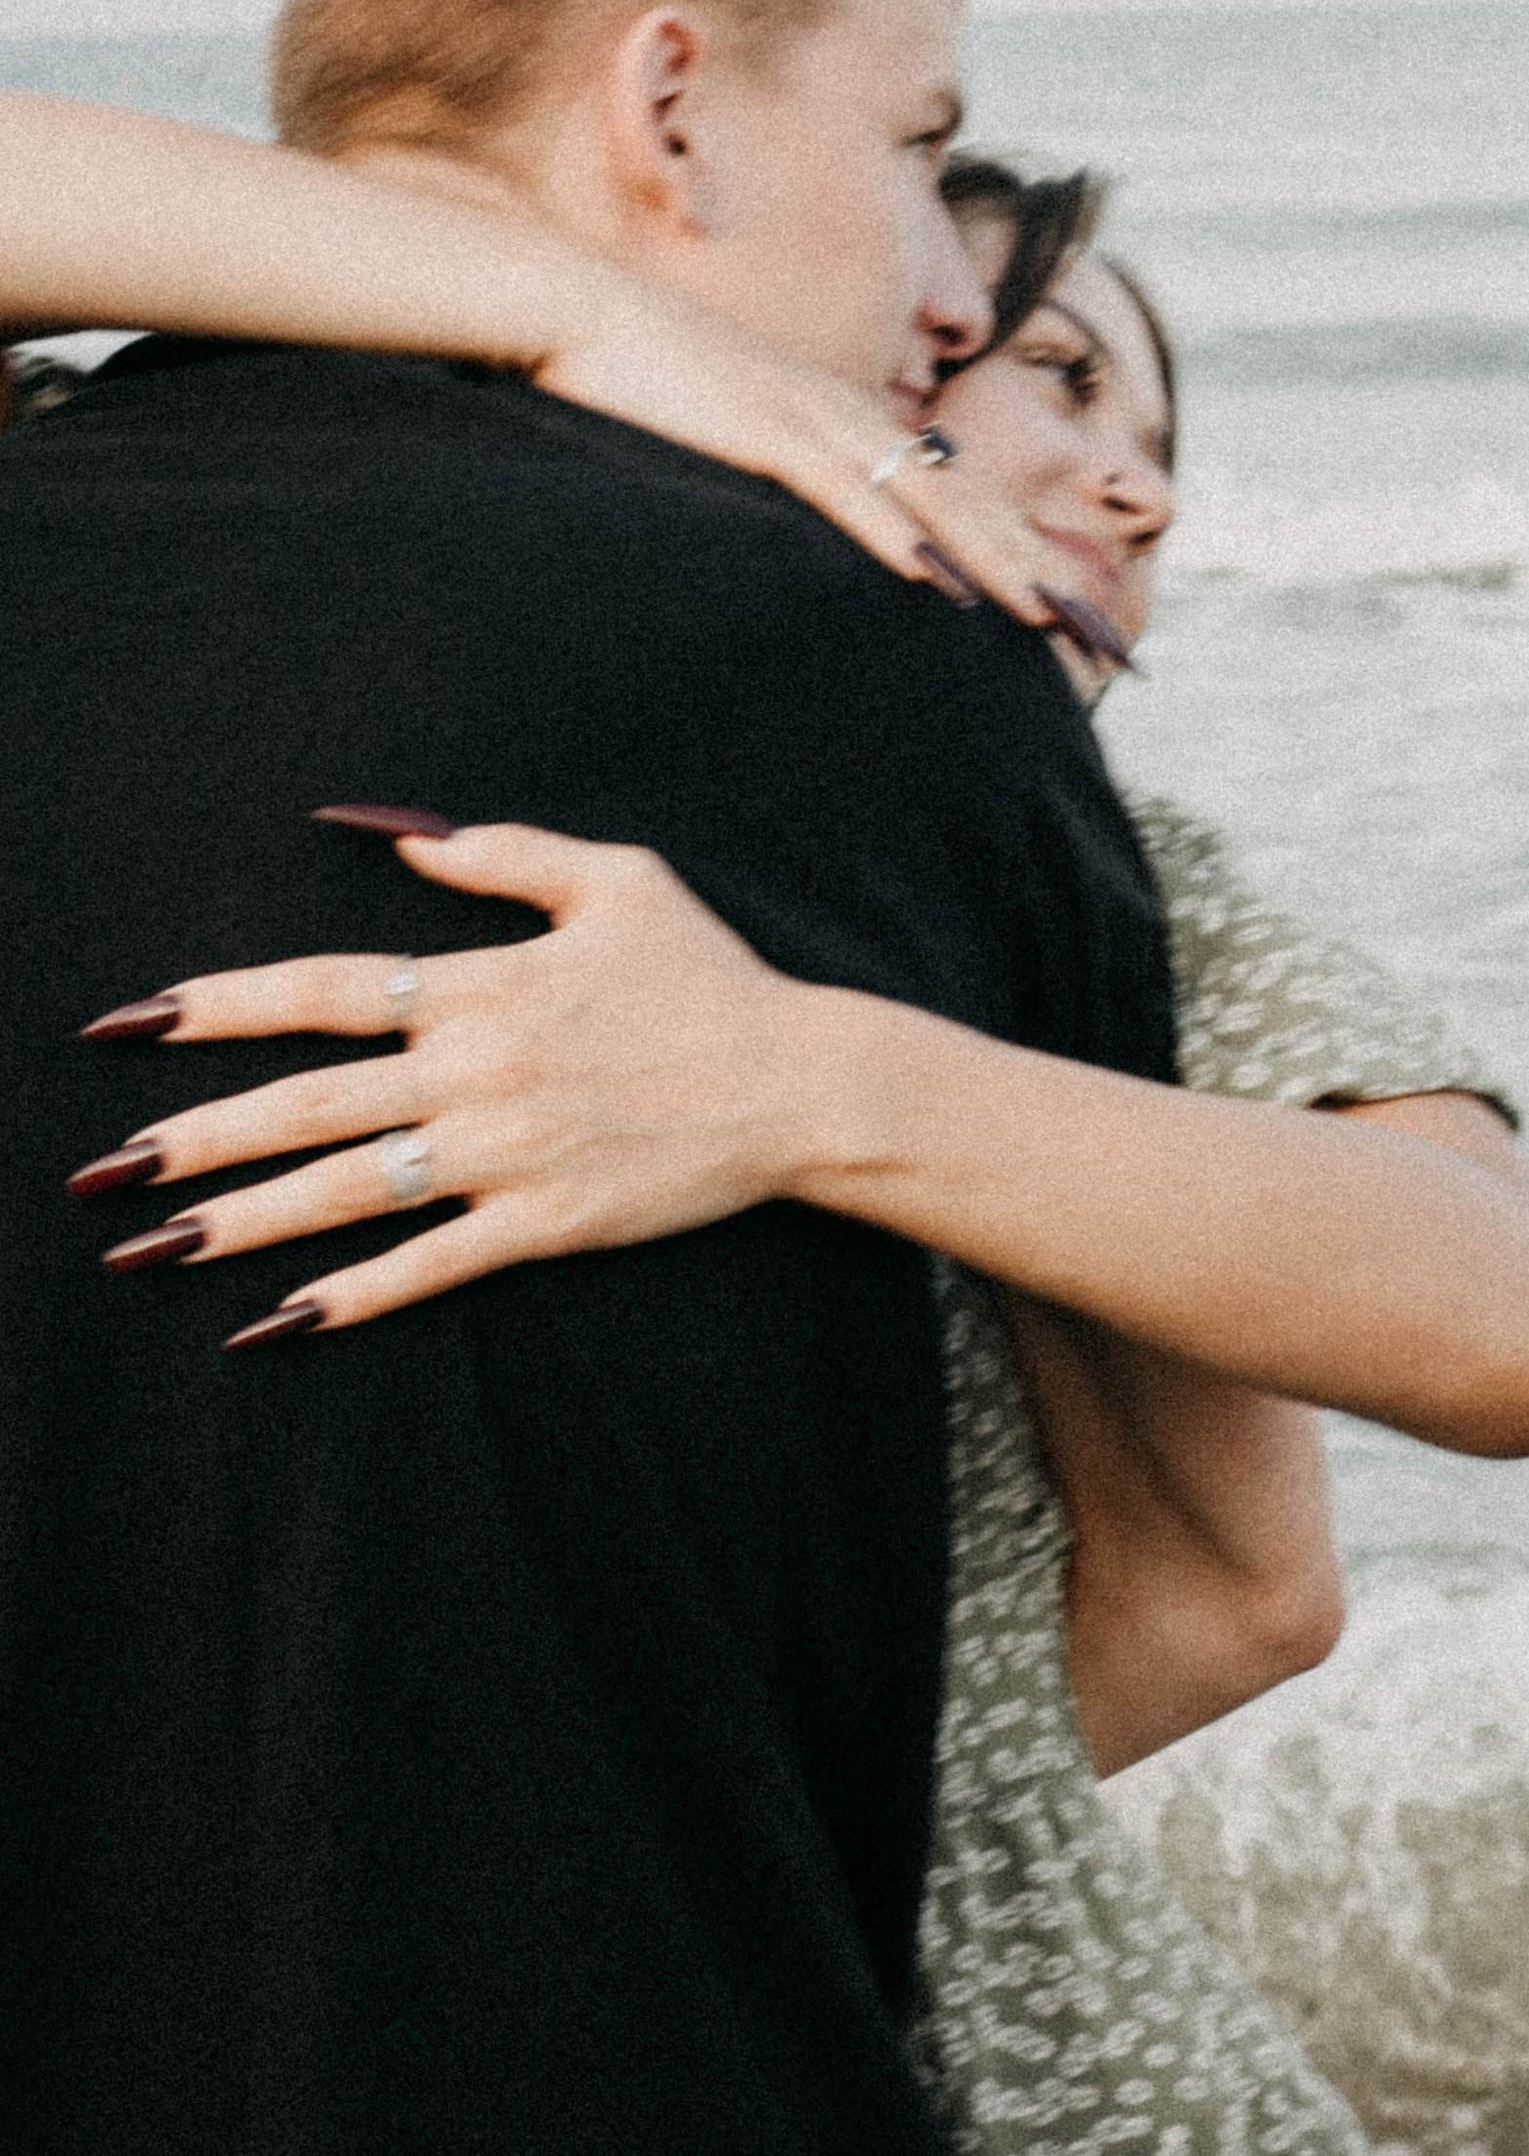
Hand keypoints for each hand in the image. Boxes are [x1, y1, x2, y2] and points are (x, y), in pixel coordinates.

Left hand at [73, 824, 853, 1341]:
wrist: (799, 1080)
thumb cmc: (709, 976)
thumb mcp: (616, 880)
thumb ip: (499, 854)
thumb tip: (390, 831)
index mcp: (482, 987)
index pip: (322, 992)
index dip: (218, 1006)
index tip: (128, 1023)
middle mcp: (475, 1071)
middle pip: (306, 1105)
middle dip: (193, 1137)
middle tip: (101, 1169)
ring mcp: (506, 1154)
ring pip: (348, 1191)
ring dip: (241, 1222)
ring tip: (152, 1247)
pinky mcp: (543, 1224)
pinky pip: (429, 1267)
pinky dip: (350, 1297)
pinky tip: (272, 1323)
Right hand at [532, 288, 1129, 661]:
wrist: (583, 315)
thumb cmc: (655, 389)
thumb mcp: (742, 443)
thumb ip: (793, 483)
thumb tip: (828, 545)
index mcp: (854, 424)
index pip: (963, 499)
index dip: (1028, 555)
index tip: (1077, 617)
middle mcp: (853, 418)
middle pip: (972, 504)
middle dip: (1043, 571)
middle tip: (1103, 634)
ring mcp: (812, 419)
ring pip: (926, 500)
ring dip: (995, 560)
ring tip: (1053, 614)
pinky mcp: (762, 430)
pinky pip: (842, 490)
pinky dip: (892, 535)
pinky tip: (935, 577)